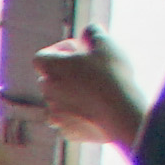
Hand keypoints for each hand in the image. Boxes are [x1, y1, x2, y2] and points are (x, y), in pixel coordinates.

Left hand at [31, 31, 149, 150]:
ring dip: (71, 95)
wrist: (122, 114)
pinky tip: (97, 111)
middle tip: (90, 71)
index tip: (78, 52)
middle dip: (66, 74)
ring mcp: (55, 114)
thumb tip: (87, 33)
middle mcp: (48, 92)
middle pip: (50, 79)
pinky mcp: (67, 132)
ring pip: (58, 101)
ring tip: (96, 92)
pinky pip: (68, 121)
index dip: (58, 52)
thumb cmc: (112, 75)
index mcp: (51, 69)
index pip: (41, 57)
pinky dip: (78, 115)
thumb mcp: (105, 43)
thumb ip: (91, 32)